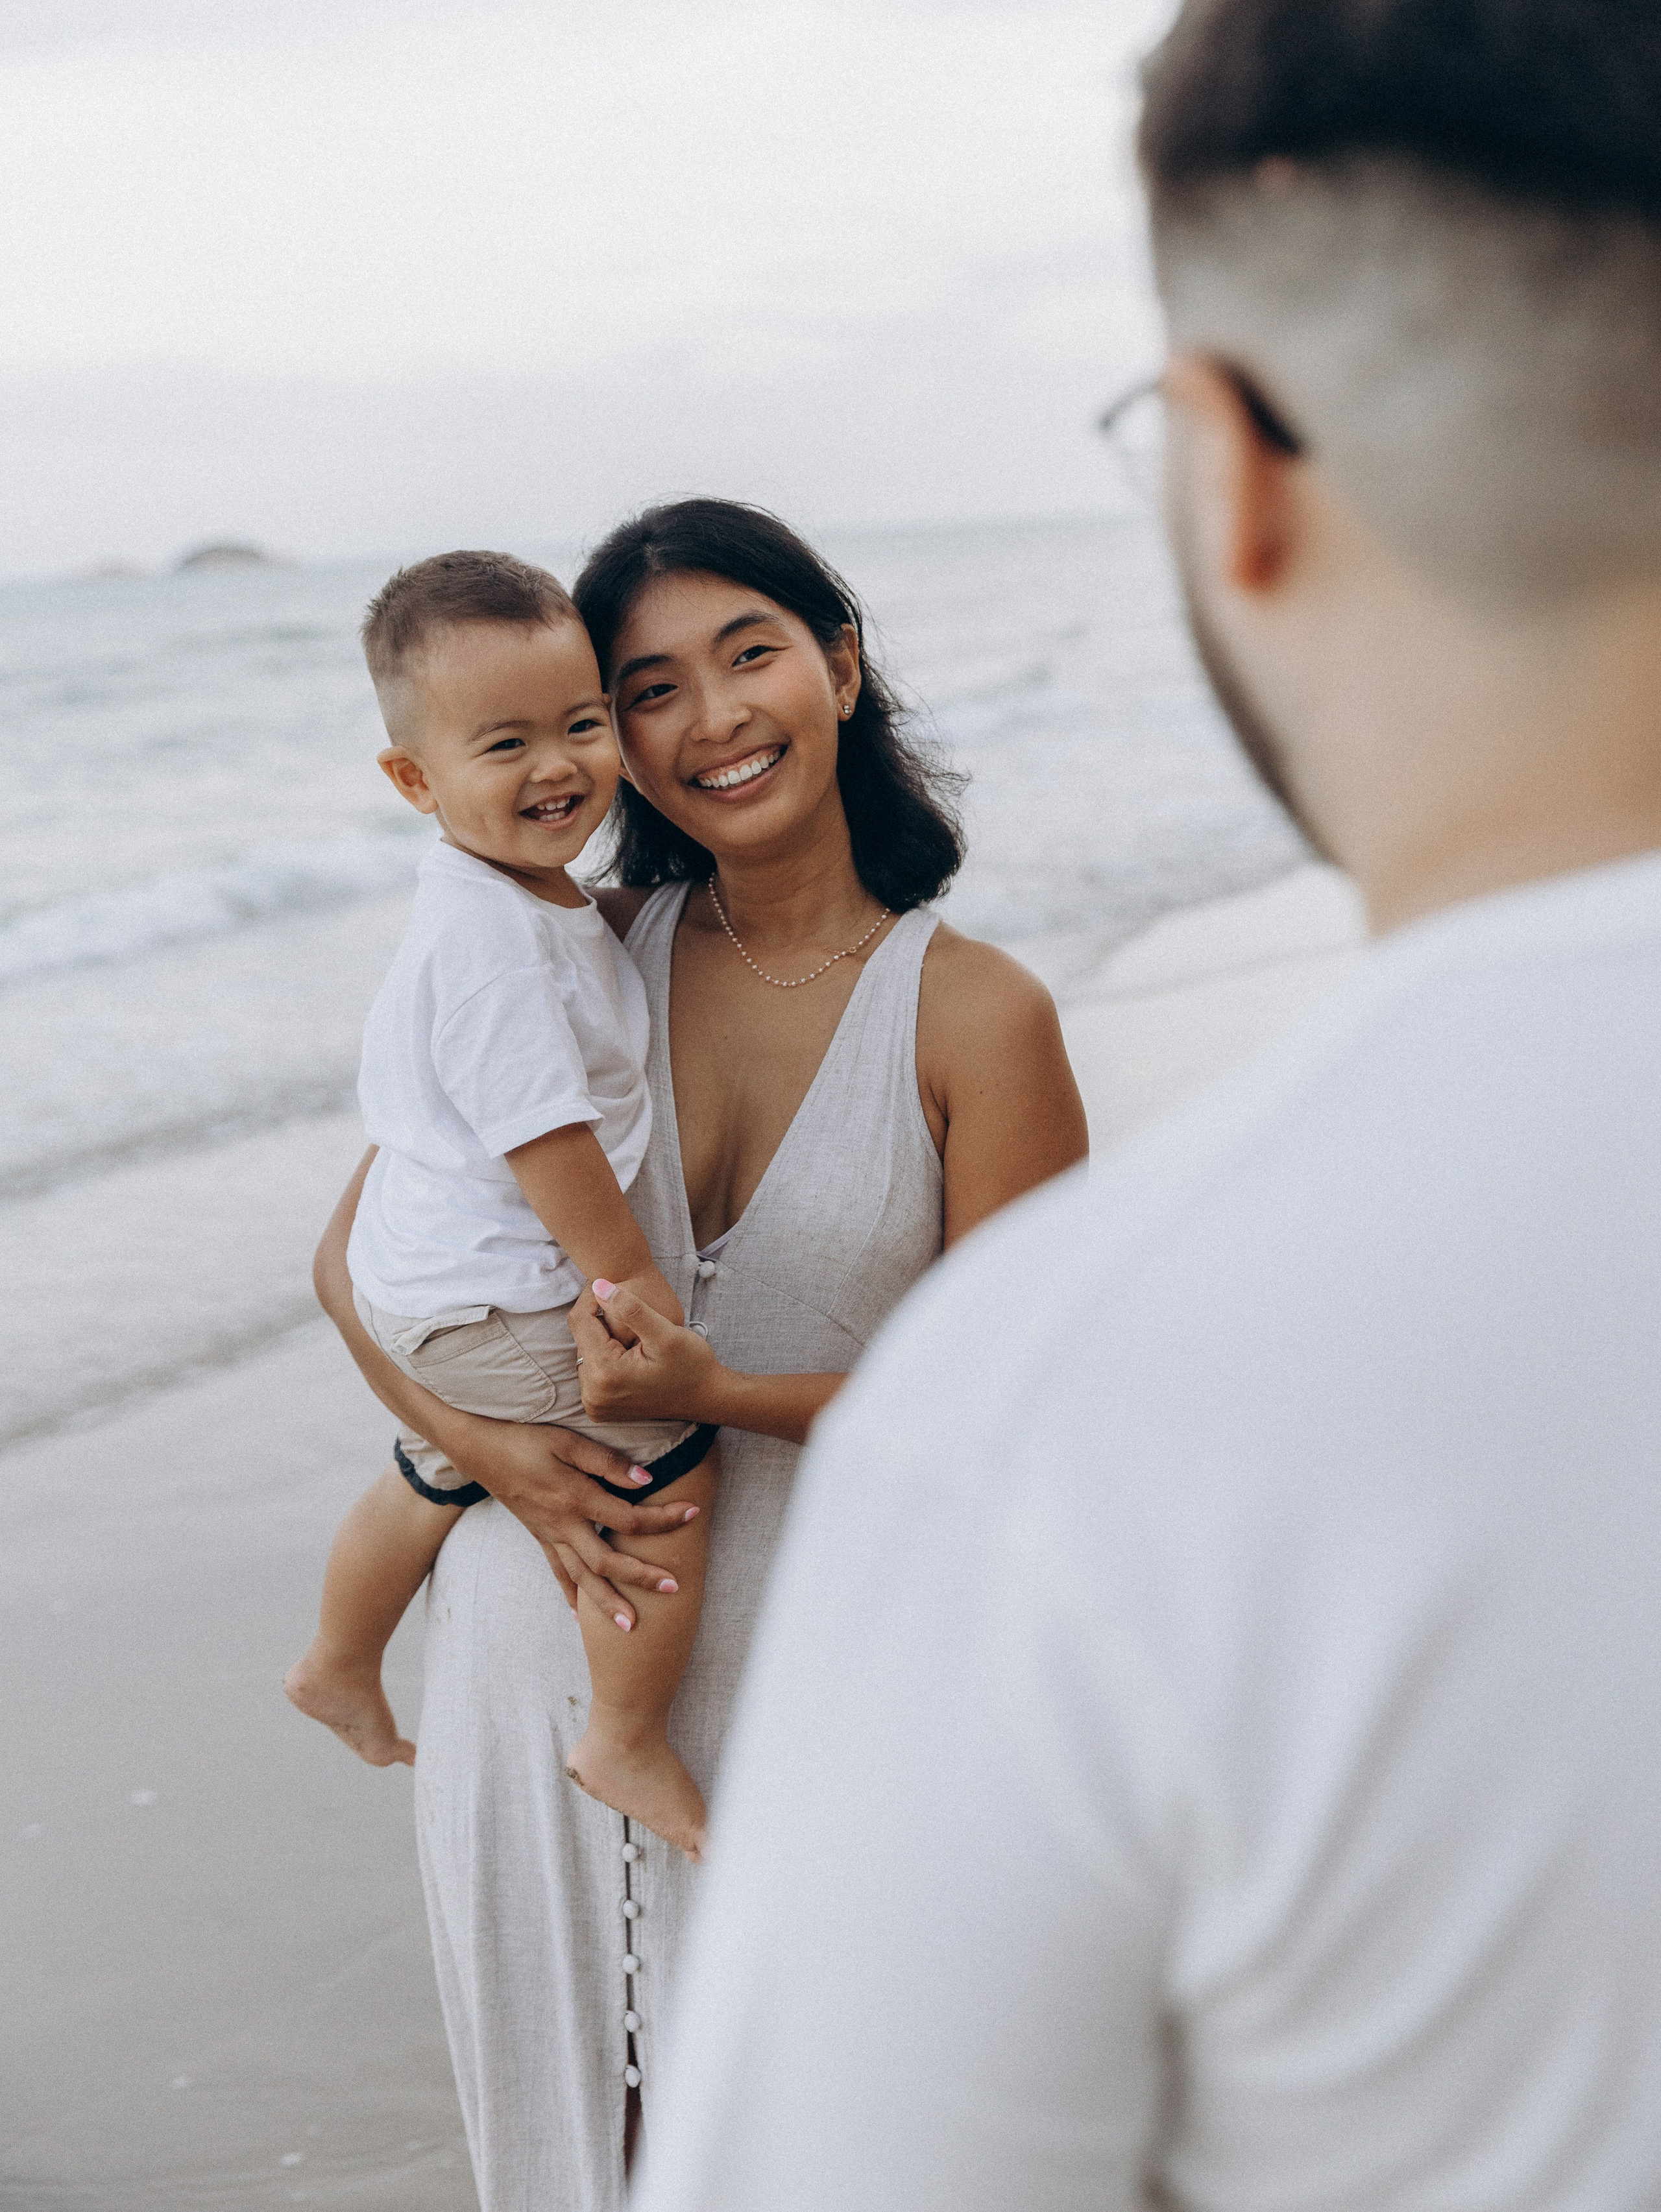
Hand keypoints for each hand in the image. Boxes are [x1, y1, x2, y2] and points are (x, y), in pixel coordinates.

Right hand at [462, 1414, 700, 1629]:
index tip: (693, 1513)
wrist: (480, 1450)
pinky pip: (558, 1574)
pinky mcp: (539, 1538)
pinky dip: (571, 1597)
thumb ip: (606, 1462)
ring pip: (582, 1578)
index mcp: (575, 1498)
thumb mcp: (567, 1441)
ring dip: (607, 1603)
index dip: (663, 1518)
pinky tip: (581, 1618)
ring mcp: (549, 1536)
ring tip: (631, 1626)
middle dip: (641, 1577)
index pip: (628, 1517)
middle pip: (607, 1561)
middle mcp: (563, 1525)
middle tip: (675, 1589)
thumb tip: (646, 1480)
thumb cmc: (526, 1439)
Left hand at [570, 1281, 724, 1424]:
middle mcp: (593, 1395)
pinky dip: (605, 1355)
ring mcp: (595, 1404)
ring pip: (586, 1352)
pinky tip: (627, 1351)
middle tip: (626, 1308)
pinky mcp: (599, 1407)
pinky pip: (592, 1370)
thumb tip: (598, 1285)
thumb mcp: (666, 1333)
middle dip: (600, 1320)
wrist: (704, 1396)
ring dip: (603, 1337)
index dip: (592, 1297)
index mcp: (605, 1374)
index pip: (581, 1322)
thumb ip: (631, 1308)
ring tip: (631, 1332)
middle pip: (582, 1338)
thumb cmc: (691, 1365)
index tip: (610, 1284)